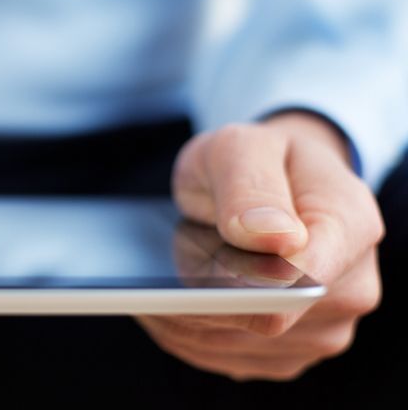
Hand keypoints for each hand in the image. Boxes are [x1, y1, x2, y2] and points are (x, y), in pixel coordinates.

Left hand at [136, 111, 384, 380]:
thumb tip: (271, 237)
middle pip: (265, 322)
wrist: (274, 178)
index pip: (306, 276)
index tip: (201, 265)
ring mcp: (321, 328)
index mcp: (351, 225)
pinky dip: (181, 331)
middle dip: (201, 298)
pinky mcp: (284, 352)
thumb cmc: (259, 157)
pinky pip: (219, 355)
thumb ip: (252, 183)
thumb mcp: (243, 145)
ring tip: (148, 284)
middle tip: (151, 274)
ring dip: (182, 318)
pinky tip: (158, 304)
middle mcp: (350, 287)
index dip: (250, 278)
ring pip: (232, 344)